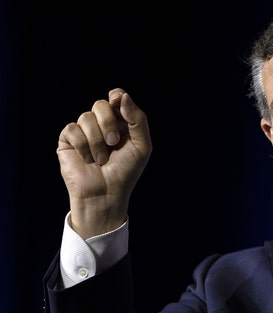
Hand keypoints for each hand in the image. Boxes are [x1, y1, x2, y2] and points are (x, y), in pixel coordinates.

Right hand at [57, 88, 151, 238]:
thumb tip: (122, 96)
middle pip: (101, 105)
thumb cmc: (125, 171)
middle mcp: (101, 124)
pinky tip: (87, 159)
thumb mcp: (141, 145)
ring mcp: (84, 131)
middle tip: (113, 142)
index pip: (117, 98)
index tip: (117, 101)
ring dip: (97, 141)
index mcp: (121, 123)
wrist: (106, 193)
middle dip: (108, 123)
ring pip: (86, 117)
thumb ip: (137, 119)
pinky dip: (83, 145)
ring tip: (101, 159)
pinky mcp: (68, 140)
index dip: (117, 96)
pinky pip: (72, 129)